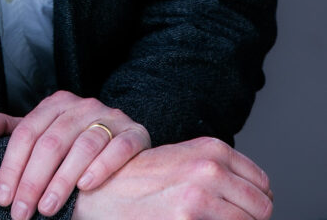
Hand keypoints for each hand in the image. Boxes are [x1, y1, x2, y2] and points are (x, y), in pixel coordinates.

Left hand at [0, 90, 149, 218]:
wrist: (121, 139)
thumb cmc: (70, 140)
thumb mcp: (39, 132)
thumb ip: (8, 130)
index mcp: (56, 104)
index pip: (26, 133)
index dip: (11, 166)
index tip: (2, 198)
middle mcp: (82, 106)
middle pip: (52, 142)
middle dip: (33, 181)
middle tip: (22, 213)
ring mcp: (110, 117)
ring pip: (83, 146)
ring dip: (63, 180)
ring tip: (48, 209)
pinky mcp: (134, 133)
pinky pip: (118, 147)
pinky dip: (102, 166)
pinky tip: (85, 187)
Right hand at [72, 137, 272, 219]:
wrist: (100, 192)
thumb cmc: (142, 180)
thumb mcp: (184, 161)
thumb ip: (219, 171)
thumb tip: (258, 197)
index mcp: (212, 149)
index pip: (263, 185)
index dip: (255, 204)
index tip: (239, 212)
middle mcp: (210, 168)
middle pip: (262, 208)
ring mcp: (200, 197)